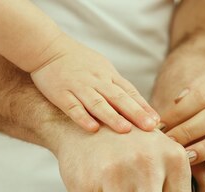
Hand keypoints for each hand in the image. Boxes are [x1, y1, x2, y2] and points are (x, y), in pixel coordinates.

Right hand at [31, 34, 159, 133]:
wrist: (47, 48)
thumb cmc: (79, 62)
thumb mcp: (102, 69)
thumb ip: (118, 87)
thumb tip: (140, 107)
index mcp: (108, 76)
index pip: (130, 92)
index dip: (143, 107)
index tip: (156, 121)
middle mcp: (96, 82)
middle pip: (119, 98)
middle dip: (135, 113)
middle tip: (150, 127)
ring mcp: (78, 87)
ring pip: (97, 104)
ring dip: (112, 117)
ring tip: (126, 130)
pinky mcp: (60, 94)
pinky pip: (73, 107)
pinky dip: (83, 118)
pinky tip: (93, 128)